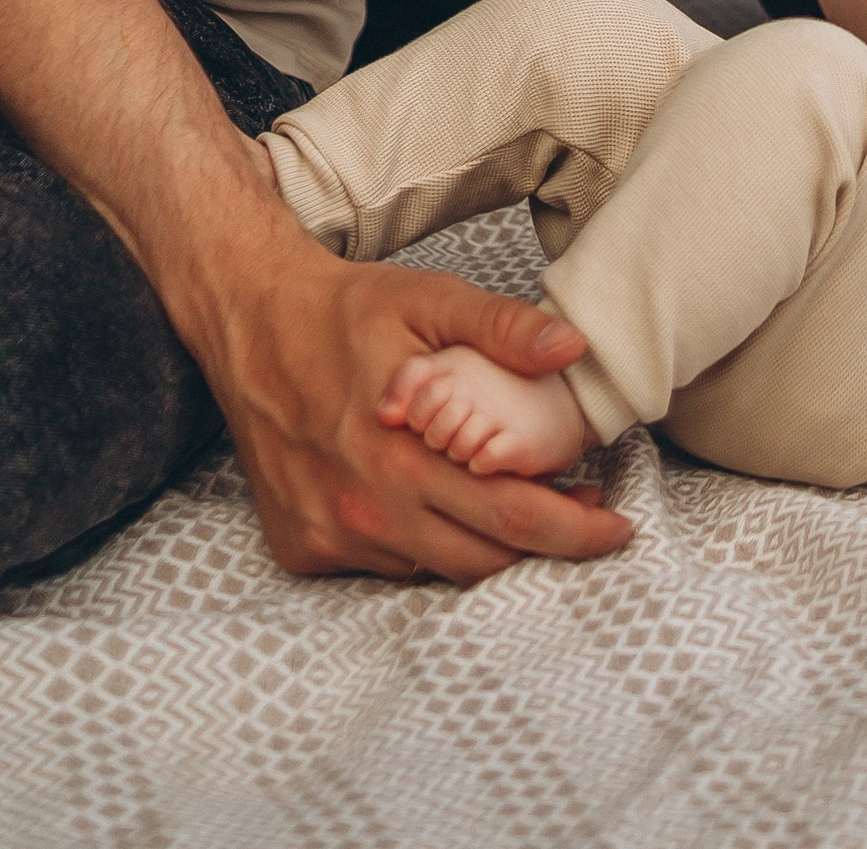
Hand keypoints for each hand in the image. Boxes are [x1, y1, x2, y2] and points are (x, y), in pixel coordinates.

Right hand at [193, 222, 632, 582]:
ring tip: (522, 505)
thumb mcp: (428, 299)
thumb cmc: (344, 310)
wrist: (248, 319)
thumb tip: (572, 348)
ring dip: (483, 548)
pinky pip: (384, 565)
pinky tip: (440, 503)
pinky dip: (423, 544)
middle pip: (479, 559)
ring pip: (432, 568)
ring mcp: (328, 533)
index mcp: (401, 454)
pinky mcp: (301, 546)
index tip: (617, 526)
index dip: (571, 530)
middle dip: (545, 548)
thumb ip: (500, 328)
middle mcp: (362, 508)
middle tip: (588, 519)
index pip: (508, 515)